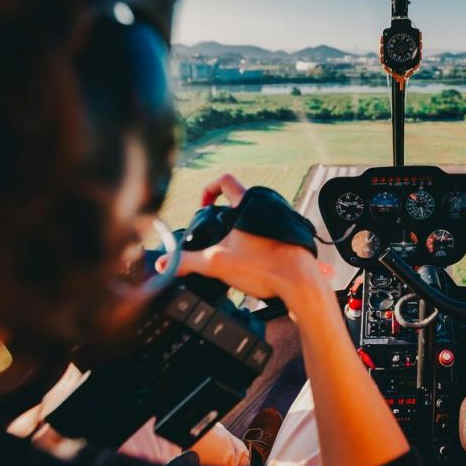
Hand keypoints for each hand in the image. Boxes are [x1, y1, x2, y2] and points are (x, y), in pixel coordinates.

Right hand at [160, 173, 326, 304]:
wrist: (302, 284)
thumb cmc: (265, 268)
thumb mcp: (217, 264)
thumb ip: (186, 262)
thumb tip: (163, 264)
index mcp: (250, 204)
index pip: (225, 181)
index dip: (209, 190)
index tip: (204, 207)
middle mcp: (270, 205)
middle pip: (240, 201)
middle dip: (225, 216)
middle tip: (216, 234)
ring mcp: (284, 219)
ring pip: (256, 216)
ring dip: (243, 229)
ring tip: (234, 249)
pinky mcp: (293, 235)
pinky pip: (271, 230)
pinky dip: (259, 239)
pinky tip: (253, 258)